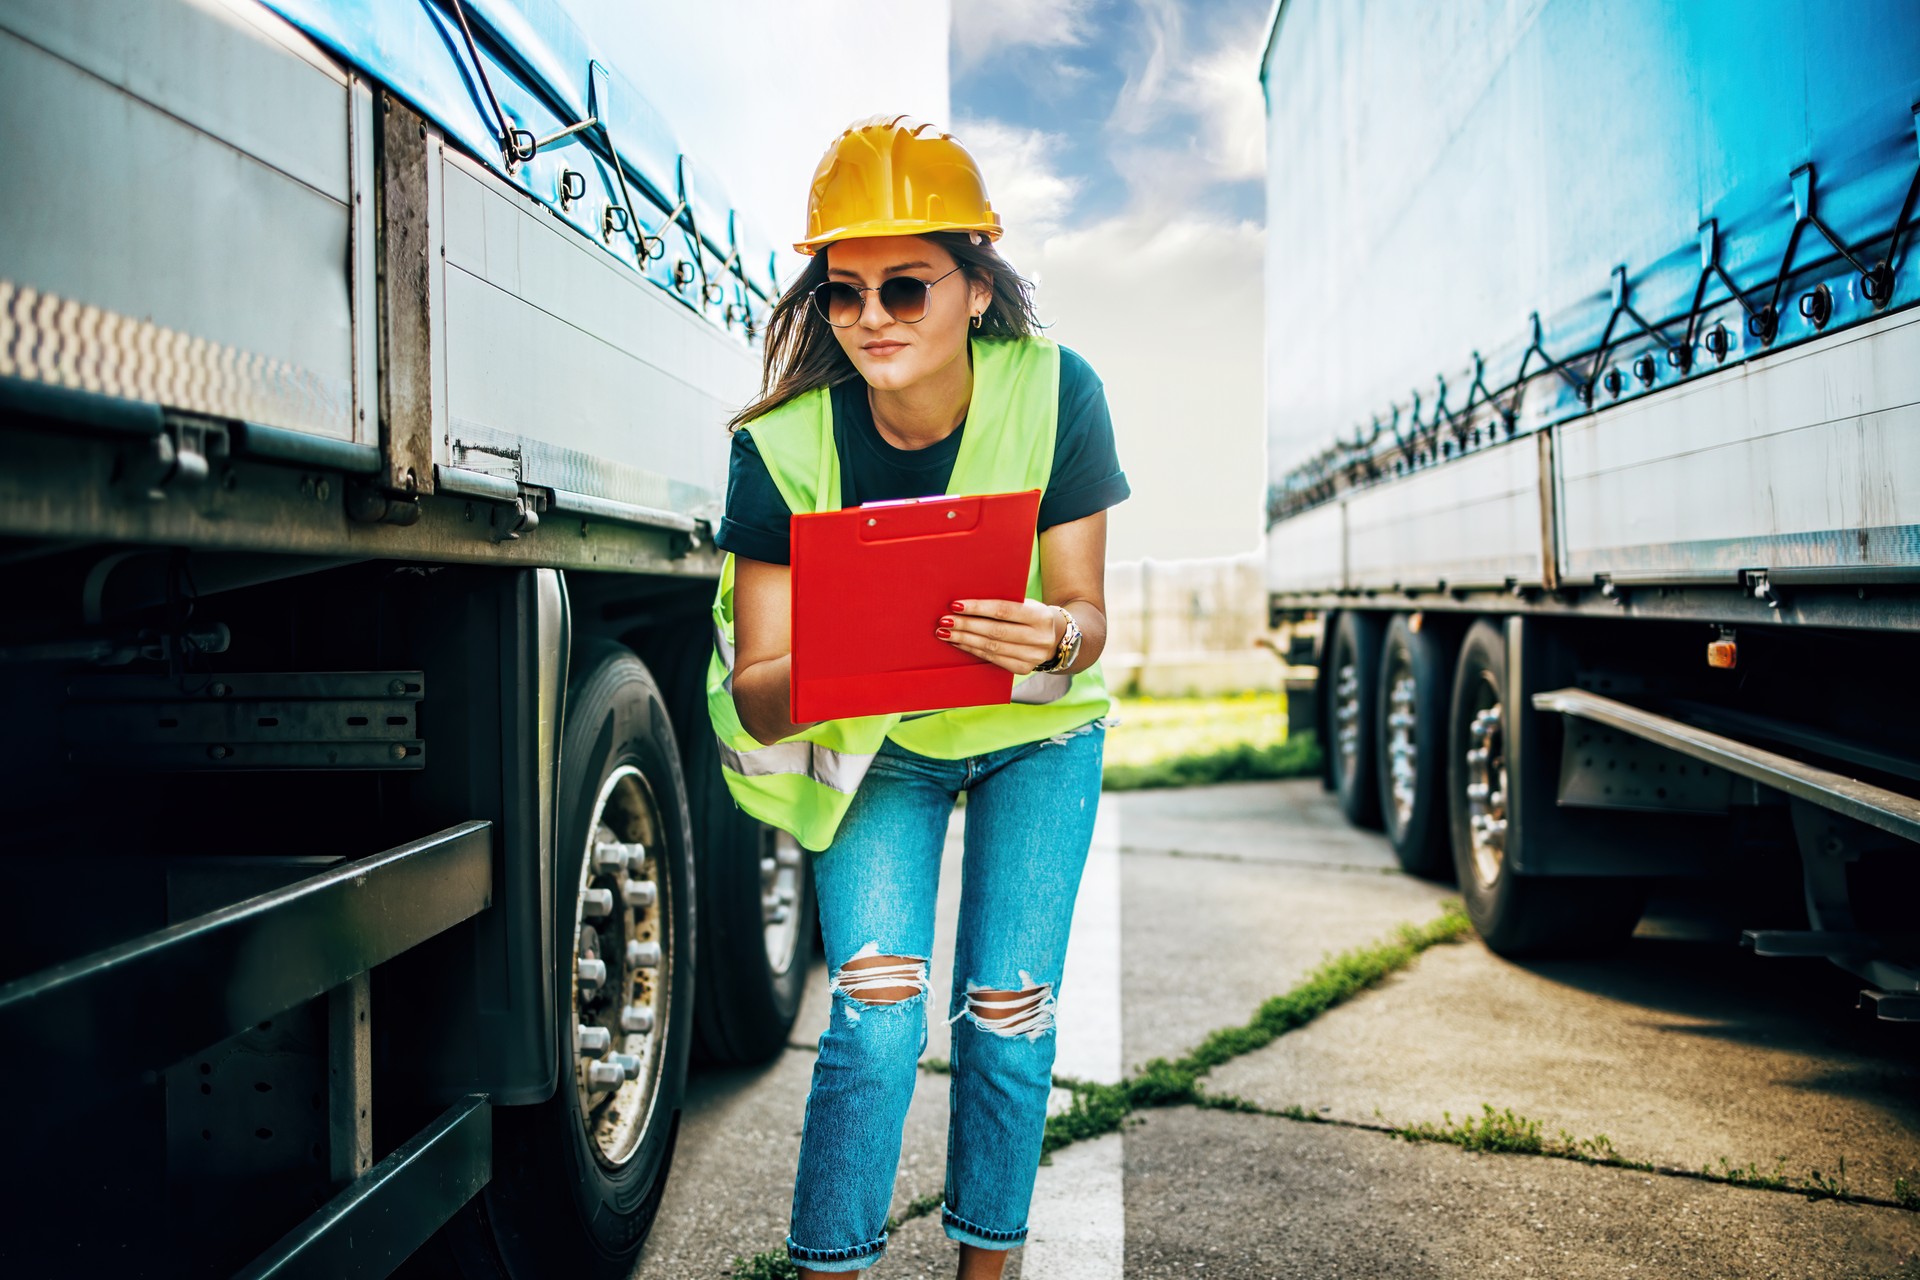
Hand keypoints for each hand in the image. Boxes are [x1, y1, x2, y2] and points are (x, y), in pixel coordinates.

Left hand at [936, 597, 1062, 673]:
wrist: (1057, 638)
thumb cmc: (1031, 615)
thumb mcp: (1026, 604)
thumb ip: (1004, 603)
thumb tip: (965, 604)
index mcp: (1040, 616)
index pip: (1003, 611)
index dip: (978, 608)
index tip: (955, 605)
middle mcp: (1039, 638)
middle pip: (995, 631)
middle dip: (966, 626)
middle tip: (944, 621)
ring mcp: (1032, 657)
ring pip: (991, 647)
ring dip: (964, 640)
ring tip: (945, 633)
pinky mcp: (1023, 669)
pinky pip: (993, 659)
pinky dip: (972, 650)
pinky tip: (958, 643)